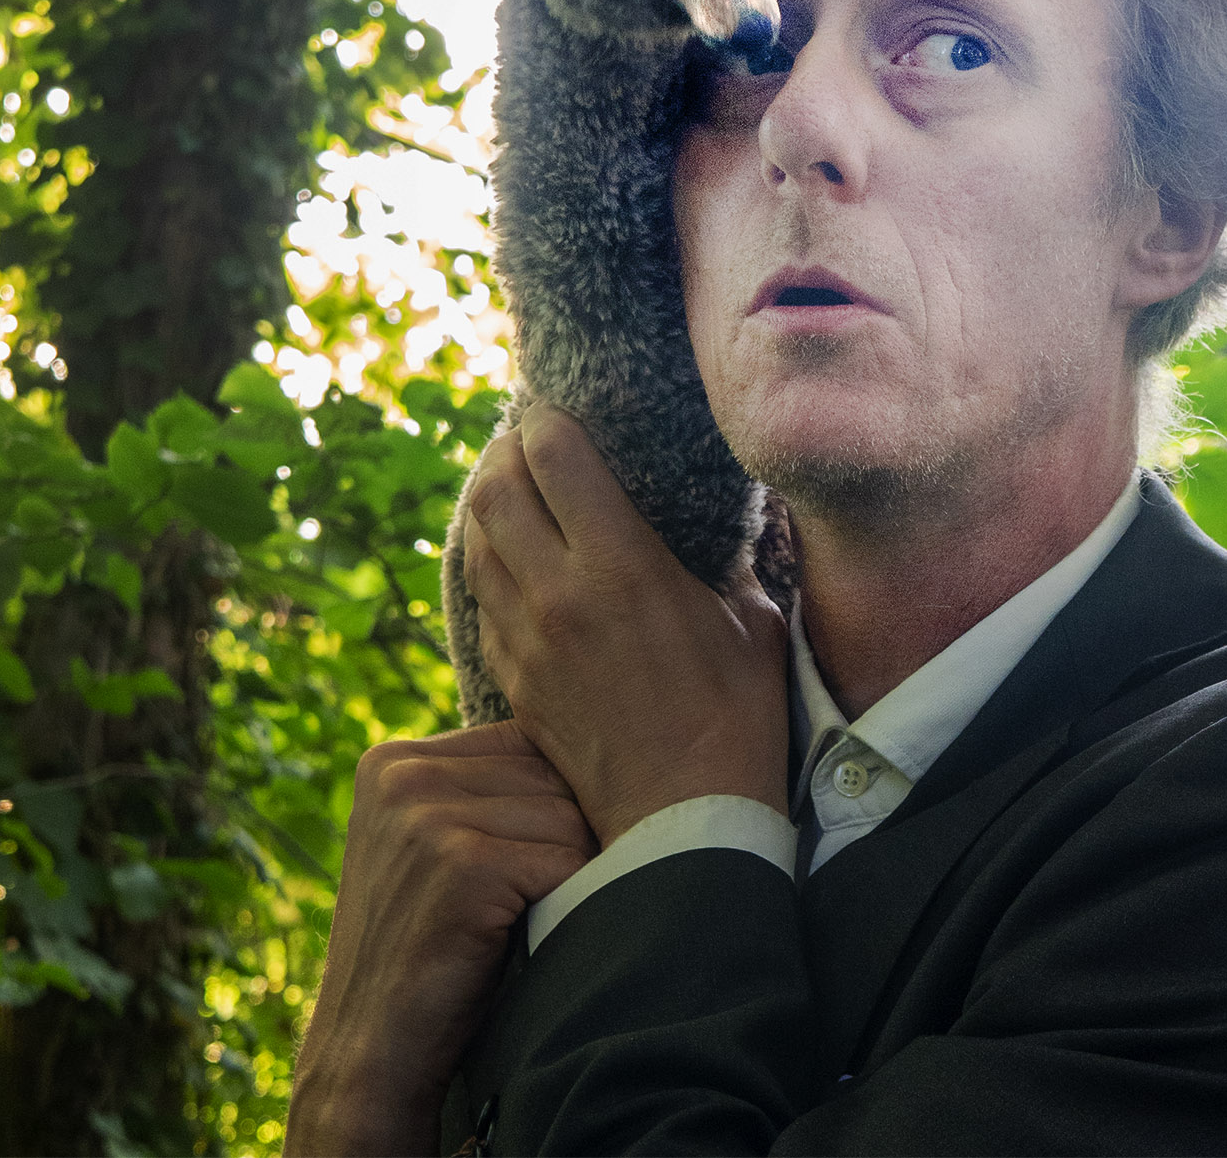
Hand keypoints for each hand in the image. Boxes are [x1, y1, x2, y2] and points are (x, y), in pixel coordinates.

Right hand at [285, 722, 593, 1156]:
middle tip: (536, 894)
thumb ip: (484, 788)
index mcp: (394, 760)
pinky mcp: (461, 862)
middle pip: (550, 775)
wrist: (371, 1052)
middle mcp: (403, 774)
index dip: (553, 801)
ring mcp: (426, 816)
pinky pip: (565, 861)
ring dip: (569, 872)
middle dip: (566, 835)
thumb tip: (599, 739)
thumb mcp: (433, 843)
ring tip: (527, 915)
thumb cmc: (426, 946)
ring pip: (567, 817)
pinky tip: (531, 930)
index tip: (536, 856)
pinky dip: (568, 900)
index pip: (525, 743)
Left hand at [465, 404, 789, 848]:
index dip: (549, 419)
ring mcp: (527, 638)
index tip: (560, 408)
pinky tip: (513, 553)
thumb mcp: (750, 618)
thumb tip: (725, 511)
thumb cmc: (736, 716)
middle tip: (529, 439)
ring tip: (514, 485)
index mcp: (622, 566)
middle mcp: (560, 593)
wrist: (683, 819)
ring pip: (476, 540)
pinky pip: (482, 596)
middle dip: (507, 451)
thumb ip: (727, 554)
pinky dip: (490, 558)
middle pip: (496, 488)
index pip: (555, 456)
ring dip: (490, 501)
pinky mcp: (513, 676)